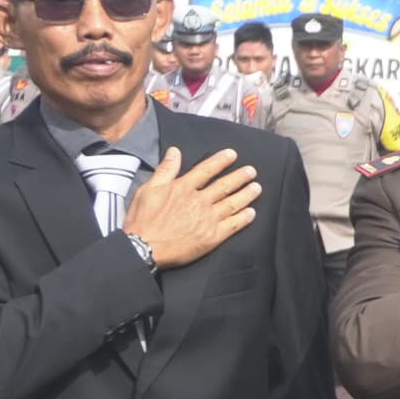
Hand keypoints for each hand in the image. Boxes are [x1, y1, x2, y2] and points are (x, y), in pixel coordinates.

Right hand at [128, 145, 260, 267]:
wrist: (144, 248)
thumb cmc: (142, 220)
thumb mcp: (148, 189)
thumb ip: (165, 170)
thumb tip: (175, 150)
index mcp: (184, 188)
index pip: (206, 170)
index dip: (221, 161)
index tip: (233, 155)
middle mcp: (199, 200)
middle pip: (225, 186)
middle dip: (240, 177)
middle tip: (252, 171)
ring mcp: (208, 218)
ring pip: (232, 203)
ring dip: (246, 194)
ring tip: (257, 188)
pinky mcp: (212, 236)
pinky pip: (233, 225)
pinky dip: (244, 218)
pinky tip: (252, 213)